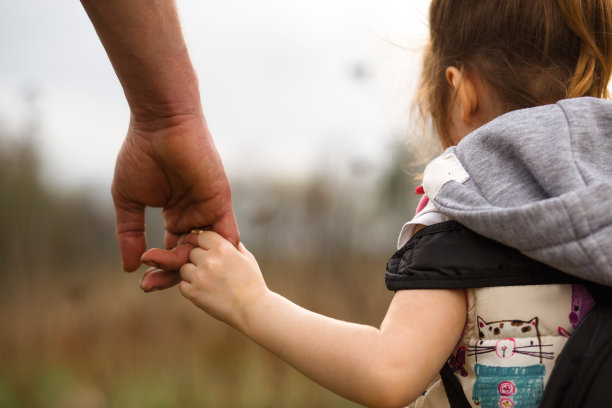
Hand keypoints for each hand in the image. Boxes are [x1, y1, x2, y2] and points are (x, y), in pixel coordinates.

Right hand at [112, 114, 239, 287]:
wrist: (161, 126)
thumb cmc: (142, 156)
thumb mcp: (129, 201)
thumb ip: (130, 233)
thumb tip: (129, 267)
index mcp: (176, 215)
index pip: (174, 252)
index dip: (161, 269)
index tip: (144, 284)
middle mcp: (195, 215)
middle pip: (190, 256)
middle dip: (173, 274)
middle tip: (151, 286)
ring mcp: (209, 210)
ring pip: (205, 251)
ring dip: (190, 266)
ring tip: (168, 274)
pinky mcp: (221, 203)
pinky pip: (227, 236)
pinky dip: (219, 255)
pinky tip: (205, 270)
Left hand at [179, 231, 267, 327]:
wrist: (253, 309)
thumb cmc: (252, 283)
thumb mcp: (247, 257)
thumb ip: (232, 245)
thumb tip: (222, 237)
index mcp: (222, 248)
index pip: (202, 236)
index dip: (206, 244)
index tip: (211, 253)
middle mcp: (208, 260)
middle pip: (192, 252)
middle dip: (200, 260)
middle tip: (212, 271)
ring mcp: (199, 276)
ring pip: (184, 268)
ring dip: (193, 274)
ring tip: (208, 282)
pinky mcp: (193, 293)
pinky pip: (183, 284)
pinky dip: (191, 288)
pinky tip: (205, 291)